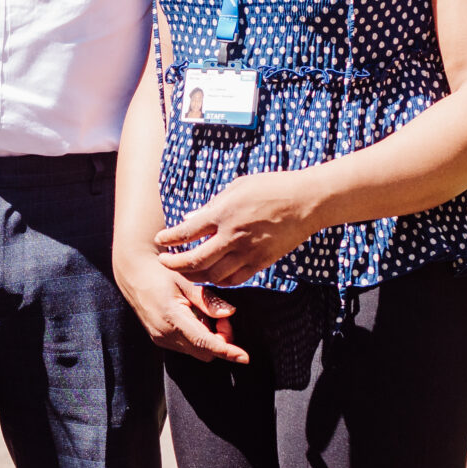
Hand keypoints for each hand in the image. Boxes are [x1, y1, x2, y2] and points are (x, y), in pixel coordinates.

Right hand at [115, 243, 246, 363]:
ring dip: (209, 338)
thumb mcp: (186, 281)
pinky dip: (197, 336)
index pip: (205, 342)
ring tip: (204, 312)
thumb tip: (230, 313)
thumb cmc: (161, 272)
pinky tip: (194, 317)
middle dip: (220, 340)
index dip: (227, 351)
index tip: (244, 357)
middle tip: (221, 316)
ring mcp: (160, 338)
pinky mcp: (159, 339)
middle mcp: (165, 333)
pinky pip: (186, 346)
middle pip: (204, 352)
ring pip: (196, 350)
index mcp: (172, 317)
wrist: (134, 273)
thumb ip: (207, 300)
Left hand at [156, 171, 328, 288]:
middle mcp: (232, 236)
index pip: (187, 231)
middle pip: (195, 260)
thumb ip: (211, 206)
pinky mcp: (261, 262)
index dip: (169, 238)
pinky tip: (212, 275)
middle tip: (165, 263)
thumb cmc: (271, 187)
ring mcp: (248, 252)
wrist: (306, 202)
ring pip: (213, 275)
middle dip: (175, 264)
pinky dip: (219, 280)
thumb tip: (189, 219)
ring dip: (195, 275)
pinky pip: (234, 279)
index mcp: (223, 213)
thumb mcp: (237, 187)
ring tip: (186, 271)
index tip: (160, 240)